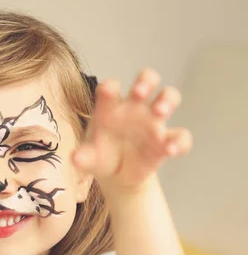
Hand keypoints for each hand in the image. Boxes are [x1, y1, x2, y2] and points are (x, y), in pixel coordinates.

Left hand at [72, 69, 192, 194]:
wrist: (117, 175)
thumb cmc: (100, 156)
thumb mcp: (88, 158)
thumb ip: (82, 157)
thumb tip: (74, 159)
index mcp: (110, 107)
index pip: (110, 88)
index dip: (110, 88)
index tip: (108, 93)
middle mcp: (134, 108)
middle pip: (146, 80)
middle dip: (145, 81)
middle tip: (139, 92)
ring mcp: (152, 122)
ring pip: (169, 97)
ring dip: (167, 100)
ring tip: (160, 111)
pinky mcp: (165, 141)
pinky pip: (180, 136)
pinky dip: (178, 142)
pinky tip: (170, 150)